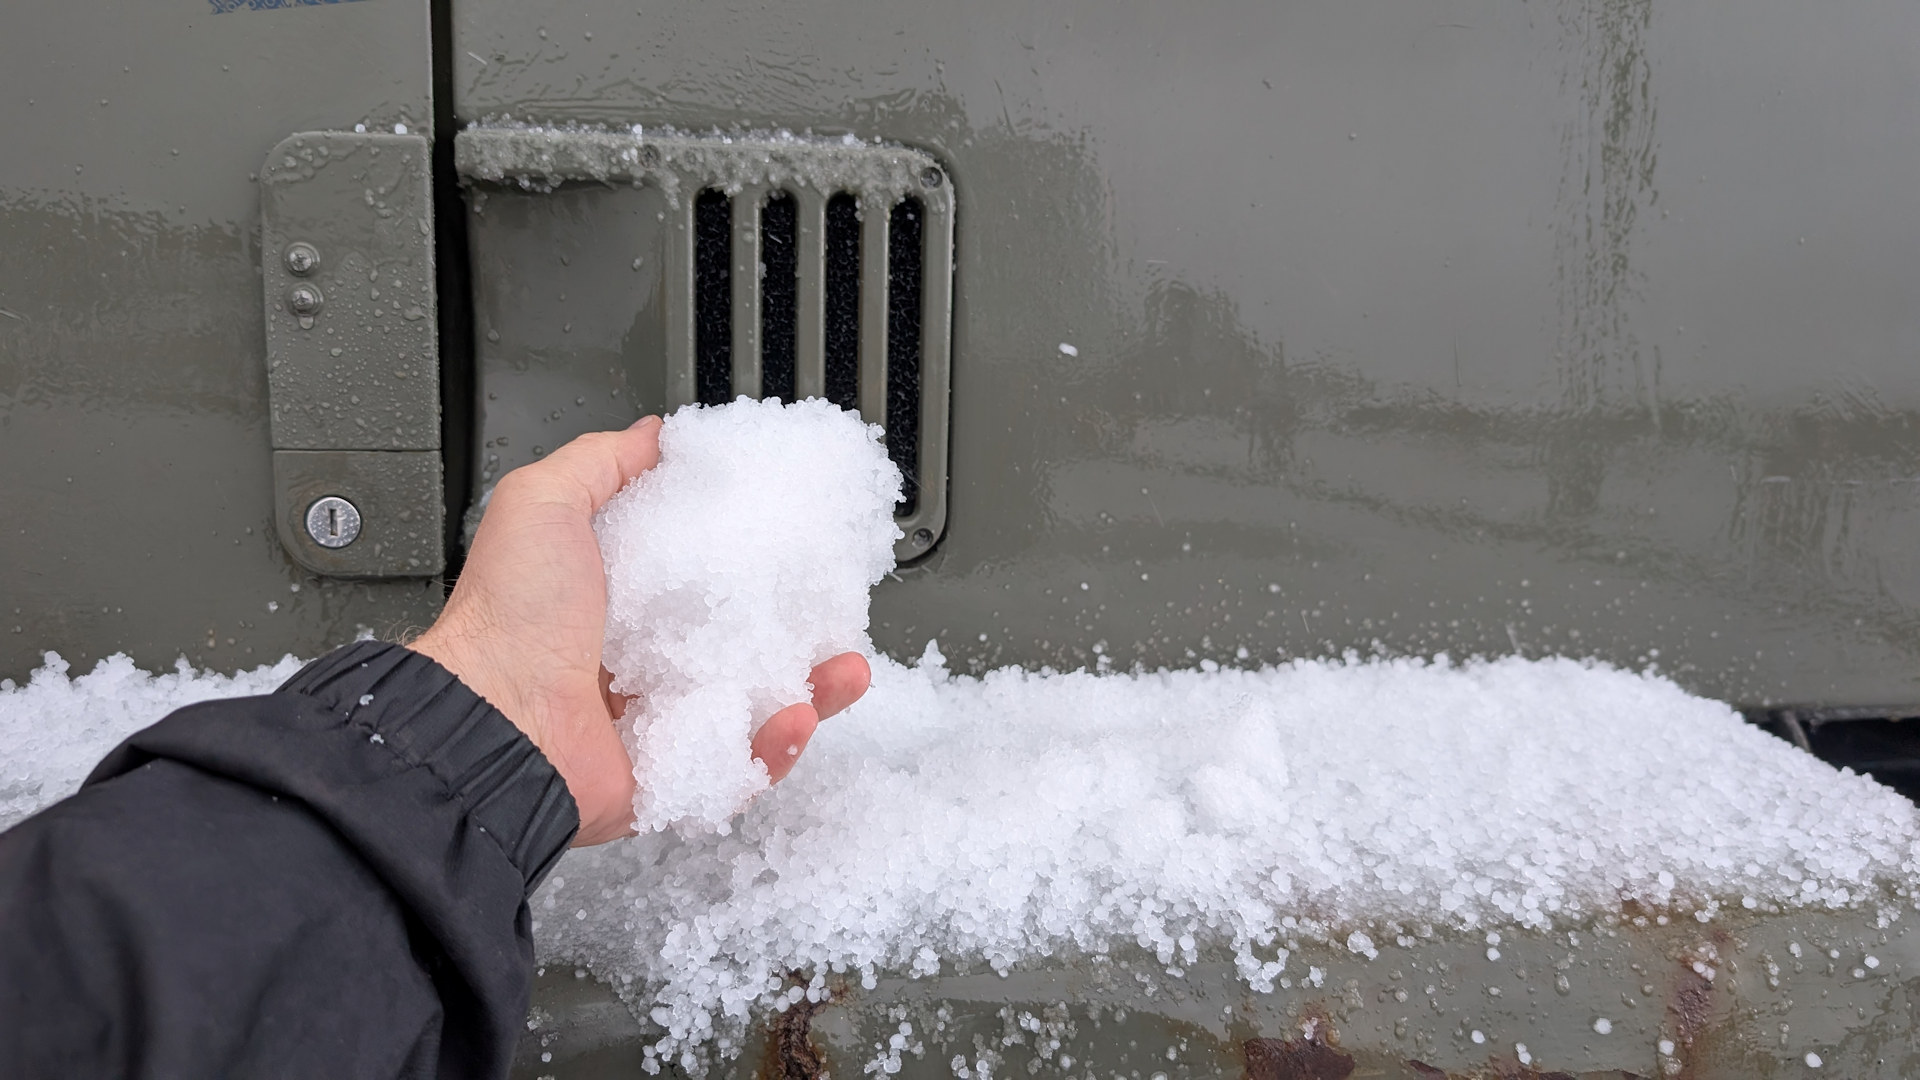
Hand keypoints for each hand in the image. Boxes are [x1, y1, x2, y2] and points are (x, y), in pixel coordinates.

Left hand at [409, 417, 871, 845]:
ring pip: (756, 711)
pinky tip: (796, 716)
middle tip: (836, 612)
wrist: (491, 724)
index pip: (703, 583)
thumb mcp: (543, 503)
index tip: (798, 549)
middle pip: (743, 648)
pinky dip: (777, 749)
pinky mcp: (670, 781)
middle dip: (801, 632)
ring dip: (811, 692)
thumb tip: (653, 436)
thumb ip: (601, 462)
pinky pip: (740, 770)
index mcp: (612, 606)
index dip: (755, 568)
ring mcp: (656, 728)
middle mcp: (637, 668)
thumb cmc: (506, 619)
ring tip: (841, 670)